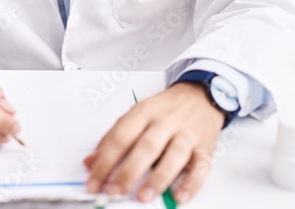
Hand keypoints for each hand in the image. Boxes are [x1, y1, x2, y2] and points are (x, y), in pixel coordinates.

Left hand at [83, 83, 223, 203]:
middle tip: (114, 191)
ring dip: (157, 179)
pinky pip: (200, 167)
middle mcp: (165, 122)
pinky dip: (190, 184)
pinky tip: (179, 196)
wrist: (200, 96)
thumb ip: (113, 137)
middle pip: (145, 147)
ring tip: (143, 197)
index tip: (94, 181)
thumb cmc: (166, 109)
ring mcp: (186, 134)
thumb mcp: (136, 115)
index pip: (120, 137)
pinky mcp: (204, 147)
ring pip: (173, 156)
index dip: (105, 161)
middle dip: (128, 172)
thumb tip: (90, 162)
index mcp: (144, 112)